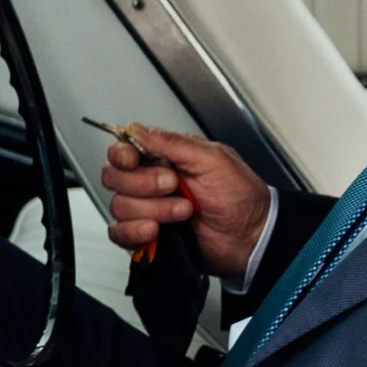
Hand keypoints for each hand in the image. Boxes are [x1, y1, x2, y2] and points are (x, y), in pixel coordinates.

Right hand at [102, 125, 269, 279]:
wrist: (251, 236)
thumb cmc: (241, 196)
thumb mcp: (213, 159)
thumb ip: (172, 143)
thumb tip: (137, 129)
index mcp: (166, 157)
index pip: (123, 150)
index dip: (122, 155)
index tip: (134, 161)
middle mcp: (152, 182)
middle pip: (115, 177)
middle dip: (143, 183)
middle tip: (174, 185)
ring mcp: (148, 209)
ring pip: (119, 206)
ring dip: (152, 209)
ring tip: (183, 211)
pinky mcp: (147, 236)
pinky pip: (119, 233)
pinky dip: (134, 232)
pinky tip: (156, 231)